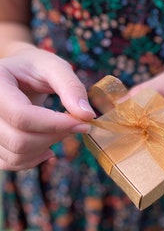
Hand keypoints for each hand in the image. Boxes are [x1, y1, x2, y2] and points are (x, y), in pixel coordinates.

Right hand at [0, 43, 94, 169]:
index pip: (22, 116)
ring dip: (47, 146)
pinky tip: (47, 145)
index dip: (56, 124)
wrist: (17, 74)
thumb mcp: (55, 67)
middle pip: (19, 140)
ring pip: (16, 155)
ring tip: (61, 130)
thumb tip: (87, 115)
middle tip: (75, 125)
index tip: (84, 123)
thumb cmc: (35, 67)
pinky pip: (11, 162)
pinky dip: (34, 158)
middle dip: (55, 136)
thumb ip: (71, 88)